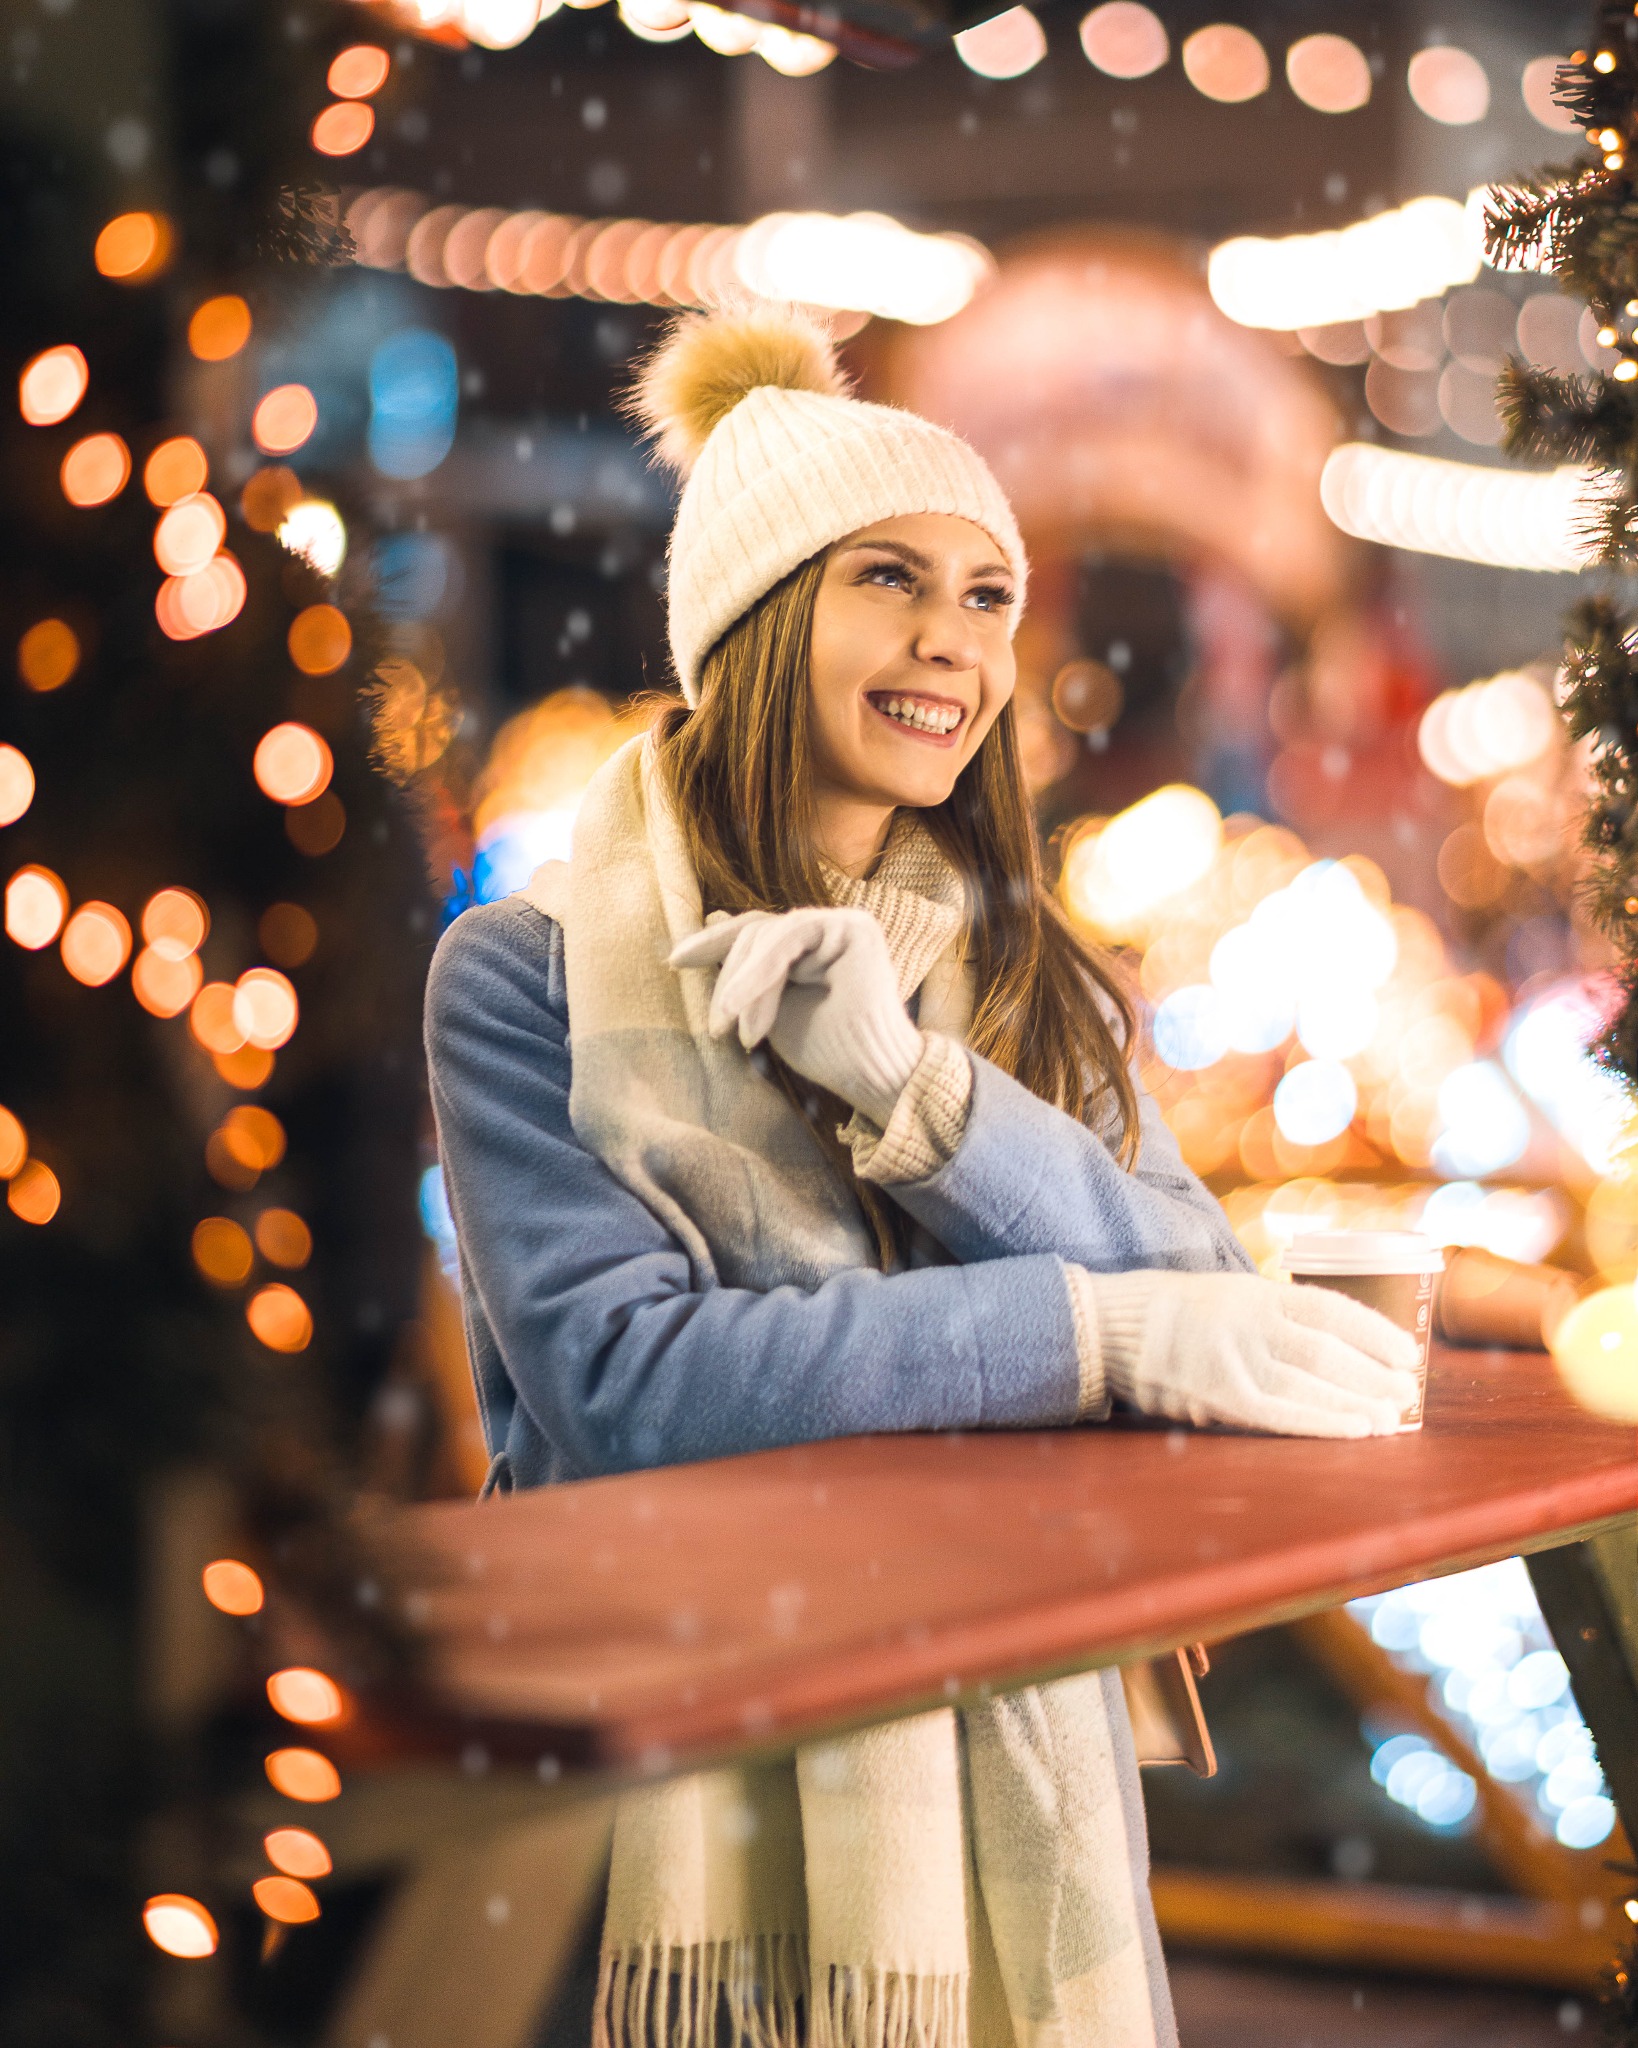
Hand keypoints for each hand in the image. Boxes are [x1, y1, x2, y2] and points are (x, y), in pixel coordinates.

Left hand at [669, 907, 923, 1126]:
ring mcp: (842, 923)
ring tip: (733, 1030)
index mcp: (810, 943)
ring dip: (744, 985)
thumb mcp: (768, 1006)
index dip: (712, 943)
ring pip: (768, 936)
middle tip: (717, 1029)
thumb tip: (712, 919)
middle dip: (728, 980)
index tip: (674, 962)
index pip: (754, 932)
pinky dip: (760, 974)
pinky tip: (741, 1009)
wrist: (870, 1076)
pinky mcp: (854, 927)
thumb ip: (746, 969)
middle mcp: (827, 927)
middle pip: (756, 933)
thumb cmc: (825, 1049)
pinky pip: (789, 938)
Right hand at [1090, 1269, 1419, 1437]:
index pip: (1331, 1310)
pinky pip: (1281, 1414)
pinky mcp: (1218, 1397)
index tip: (1408, 1352)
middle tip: (1409, 1393)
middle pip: (1328, 1352)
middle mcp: (1250, 1322)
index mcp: (1257, 1292)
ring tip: (1392, 1419)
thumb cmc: (1179, 1313)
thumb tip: (1338, 1346)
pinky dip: (1323, 1423)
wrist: (1112, 1326)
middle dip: (1374, 1375)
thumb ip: (1277, 1314)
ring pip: (1311, 1384)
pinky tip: (1356, 1431)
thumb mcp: (1231, 1293)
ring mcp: (1234, 1360)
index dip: (1376, 1332)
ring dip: (1358, 1403)